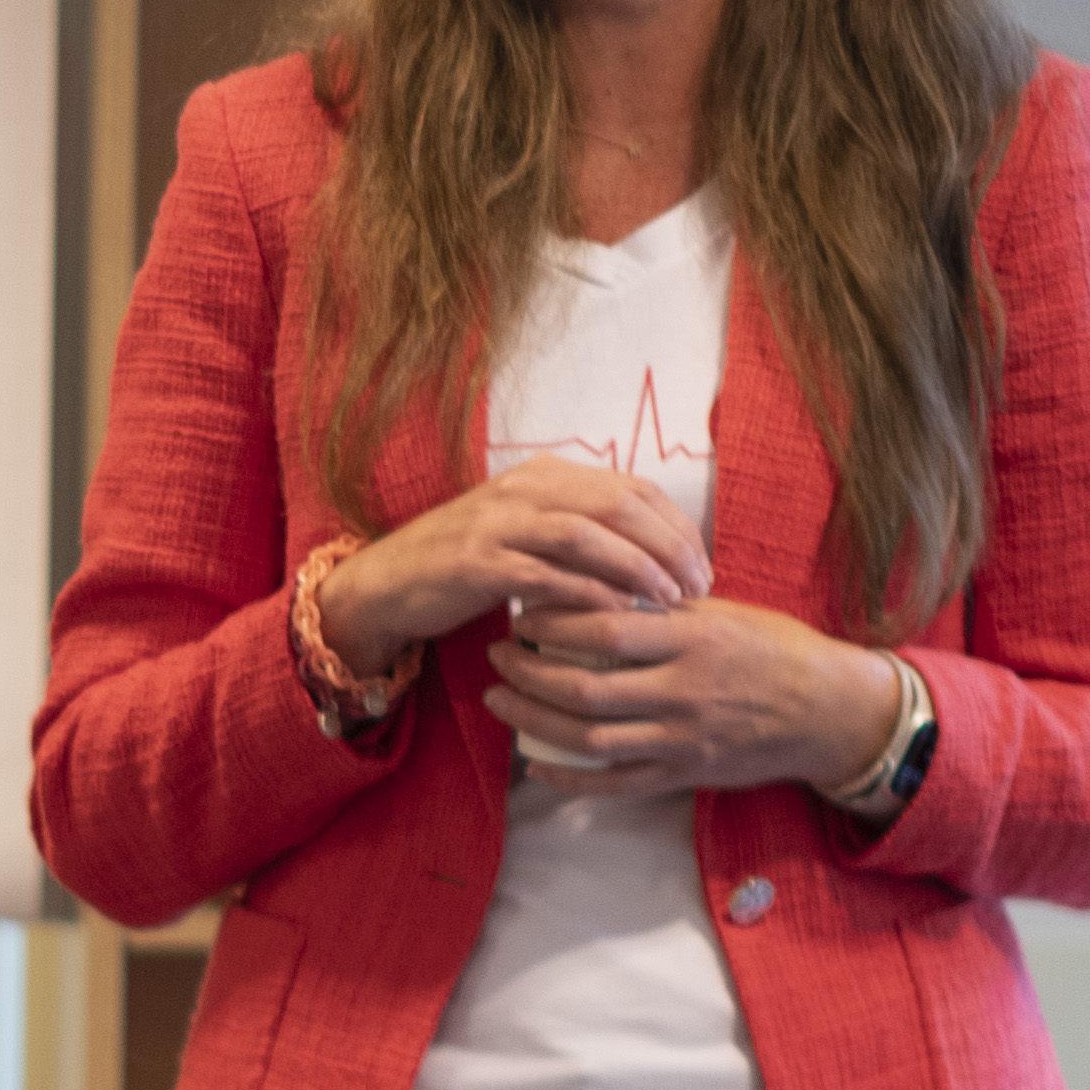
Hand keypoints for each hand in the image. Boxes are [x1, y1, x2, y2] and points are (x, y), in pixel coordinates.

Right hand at [309, 456, 696, 687]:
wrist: (387, 584)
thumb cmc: (465, 565)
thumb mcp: (526, 532)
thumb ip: (578, 529)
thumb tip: (651, 550)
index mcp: (544, 476)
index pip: (631, 488)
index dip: (675, 526)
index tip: (701, 566)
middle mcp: (524, 489)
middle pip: (619, 504)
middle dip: (669, 546)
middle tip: (698, 586)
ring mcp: (498, 524)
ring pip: (589, 535)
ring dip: (638, 569)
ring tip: (670, 600)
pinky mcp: (478, 563)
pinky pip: (548, 575)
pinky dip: (590, 594)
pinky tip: (618, 614)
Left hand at [491, 584, 914, 800]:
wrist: (829, 711)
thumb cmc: (775, 650)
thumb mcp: (725, 614)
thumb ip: (665, 609)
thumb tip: (598, 587)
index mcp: (693, 640)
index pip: (606, 630)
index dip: (552, 625)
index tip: (520, 616)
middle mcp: (684, 691)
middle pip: (585, 689)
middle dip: (528, 674)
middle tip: (496, 657)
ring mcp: (682, 738)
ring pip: (590, 739)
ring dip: (533, 722)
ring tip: (500, 700)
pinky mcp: (684, 774)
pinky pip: (615, 783)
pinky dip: (569, 779)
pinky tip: (535, 766)